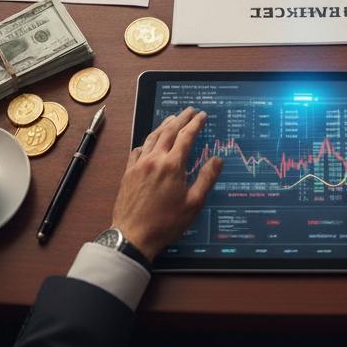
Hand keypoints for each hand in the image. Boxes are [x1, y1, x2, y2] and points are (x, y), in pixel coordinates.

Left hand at [111, 107, 222, 258]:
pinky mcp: (128, 172)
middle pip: (169, 131)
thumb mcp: (193, 204)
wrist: (133, 236)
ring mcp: (139, 164)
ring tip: (172, 118)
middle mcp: (155, 159)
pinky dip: (146, 142)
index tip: (202, 115)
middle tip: (189, 110)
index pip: (186, 136)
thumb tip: (217, 160)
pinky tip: (148, 142)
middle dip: (181, 118)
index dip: (195, 124)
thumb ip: (206, 179)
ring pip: (152, 137)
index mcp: (172, 165)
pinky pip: (138, 150)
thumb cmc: (166, 223)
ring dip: (164, 125)